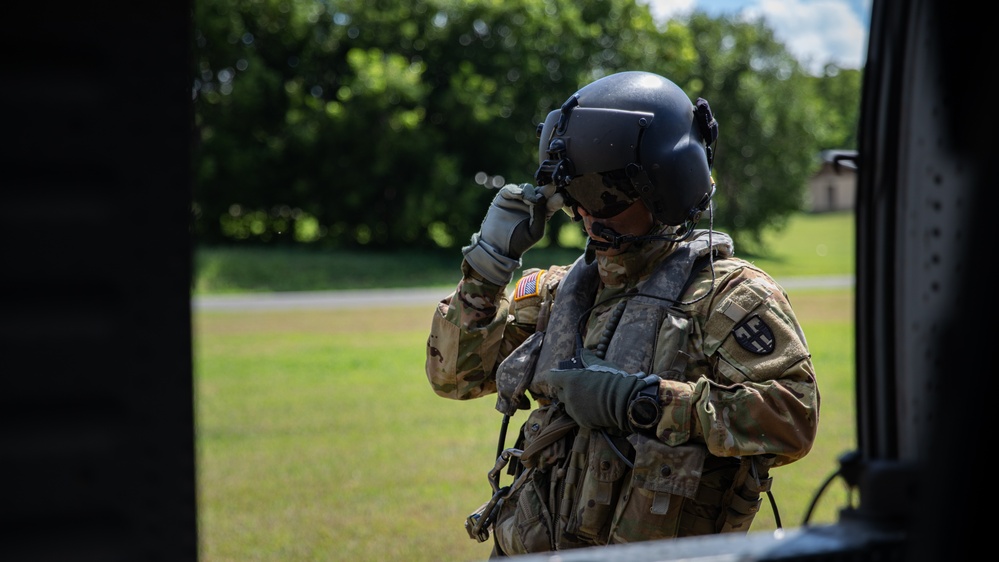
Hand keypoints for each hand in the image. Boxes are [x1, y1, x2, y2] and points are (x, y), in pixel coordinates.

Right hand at [462, 183, 563, 284]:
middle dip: (545, 190)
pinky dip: (515, 190)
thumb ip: (540, 215)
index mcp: (543, 211)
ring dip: (530, 192)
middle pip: (541, 191)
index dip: (555, 198)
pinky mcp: (504, 197)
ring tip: (530, 200)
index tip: (559, 198)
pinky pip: (511, 189)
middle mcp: (532, 202)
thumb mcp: (535, 231)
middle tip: (550, 189)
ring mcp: (518, 199)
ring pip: (527, 188)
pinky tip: (519, 195)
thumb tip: (540, 197)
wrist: (499, 246)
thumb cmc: (519, 241)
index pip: (552, 201)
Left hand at [544, 349, 659, 433]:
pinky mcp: (582, 421)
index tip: (558, 374)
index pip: (552, 377)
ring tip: (587, 397)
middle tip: (577, 386)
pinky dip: (582, 412)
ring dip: (573, 401)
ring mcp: (574, 410)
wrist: (626, 402)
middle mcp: (569, 396)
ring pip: (568, 405)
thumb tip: (583, 351)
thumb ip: (588, 359)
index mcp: (570, 380)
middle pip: (559, 392)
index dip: (555, 375)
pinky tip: (593, 407)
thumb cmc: (613, 380)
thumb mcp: (600, 365)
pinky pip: (577, 415)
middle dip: (565, 389)